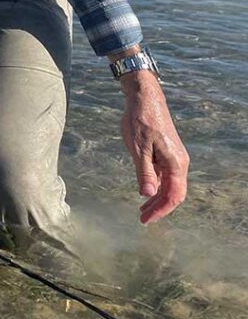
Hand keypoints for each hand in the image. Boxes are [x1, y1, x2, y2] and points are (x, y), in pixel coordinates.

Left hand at [120, 70, 189, 222]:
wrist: (145, 98)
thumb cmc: (141, 121)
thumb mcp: (138, 149)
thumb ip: (144, 172)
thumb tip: (148, 194)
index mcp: (176, 163)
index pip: (172, 196)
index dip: (160, 210)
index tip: (145, 219)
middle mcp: (179, 162)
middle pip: (173, 193)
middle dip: (159, 207)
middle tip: (142, 218)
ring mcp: (174, 157)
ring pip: (170, 184)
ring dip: (157, 197)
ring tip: (143, 208)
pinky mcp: (167, 152)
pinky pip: (165, 174)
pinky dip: (156, 184)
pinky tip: (145, 188)